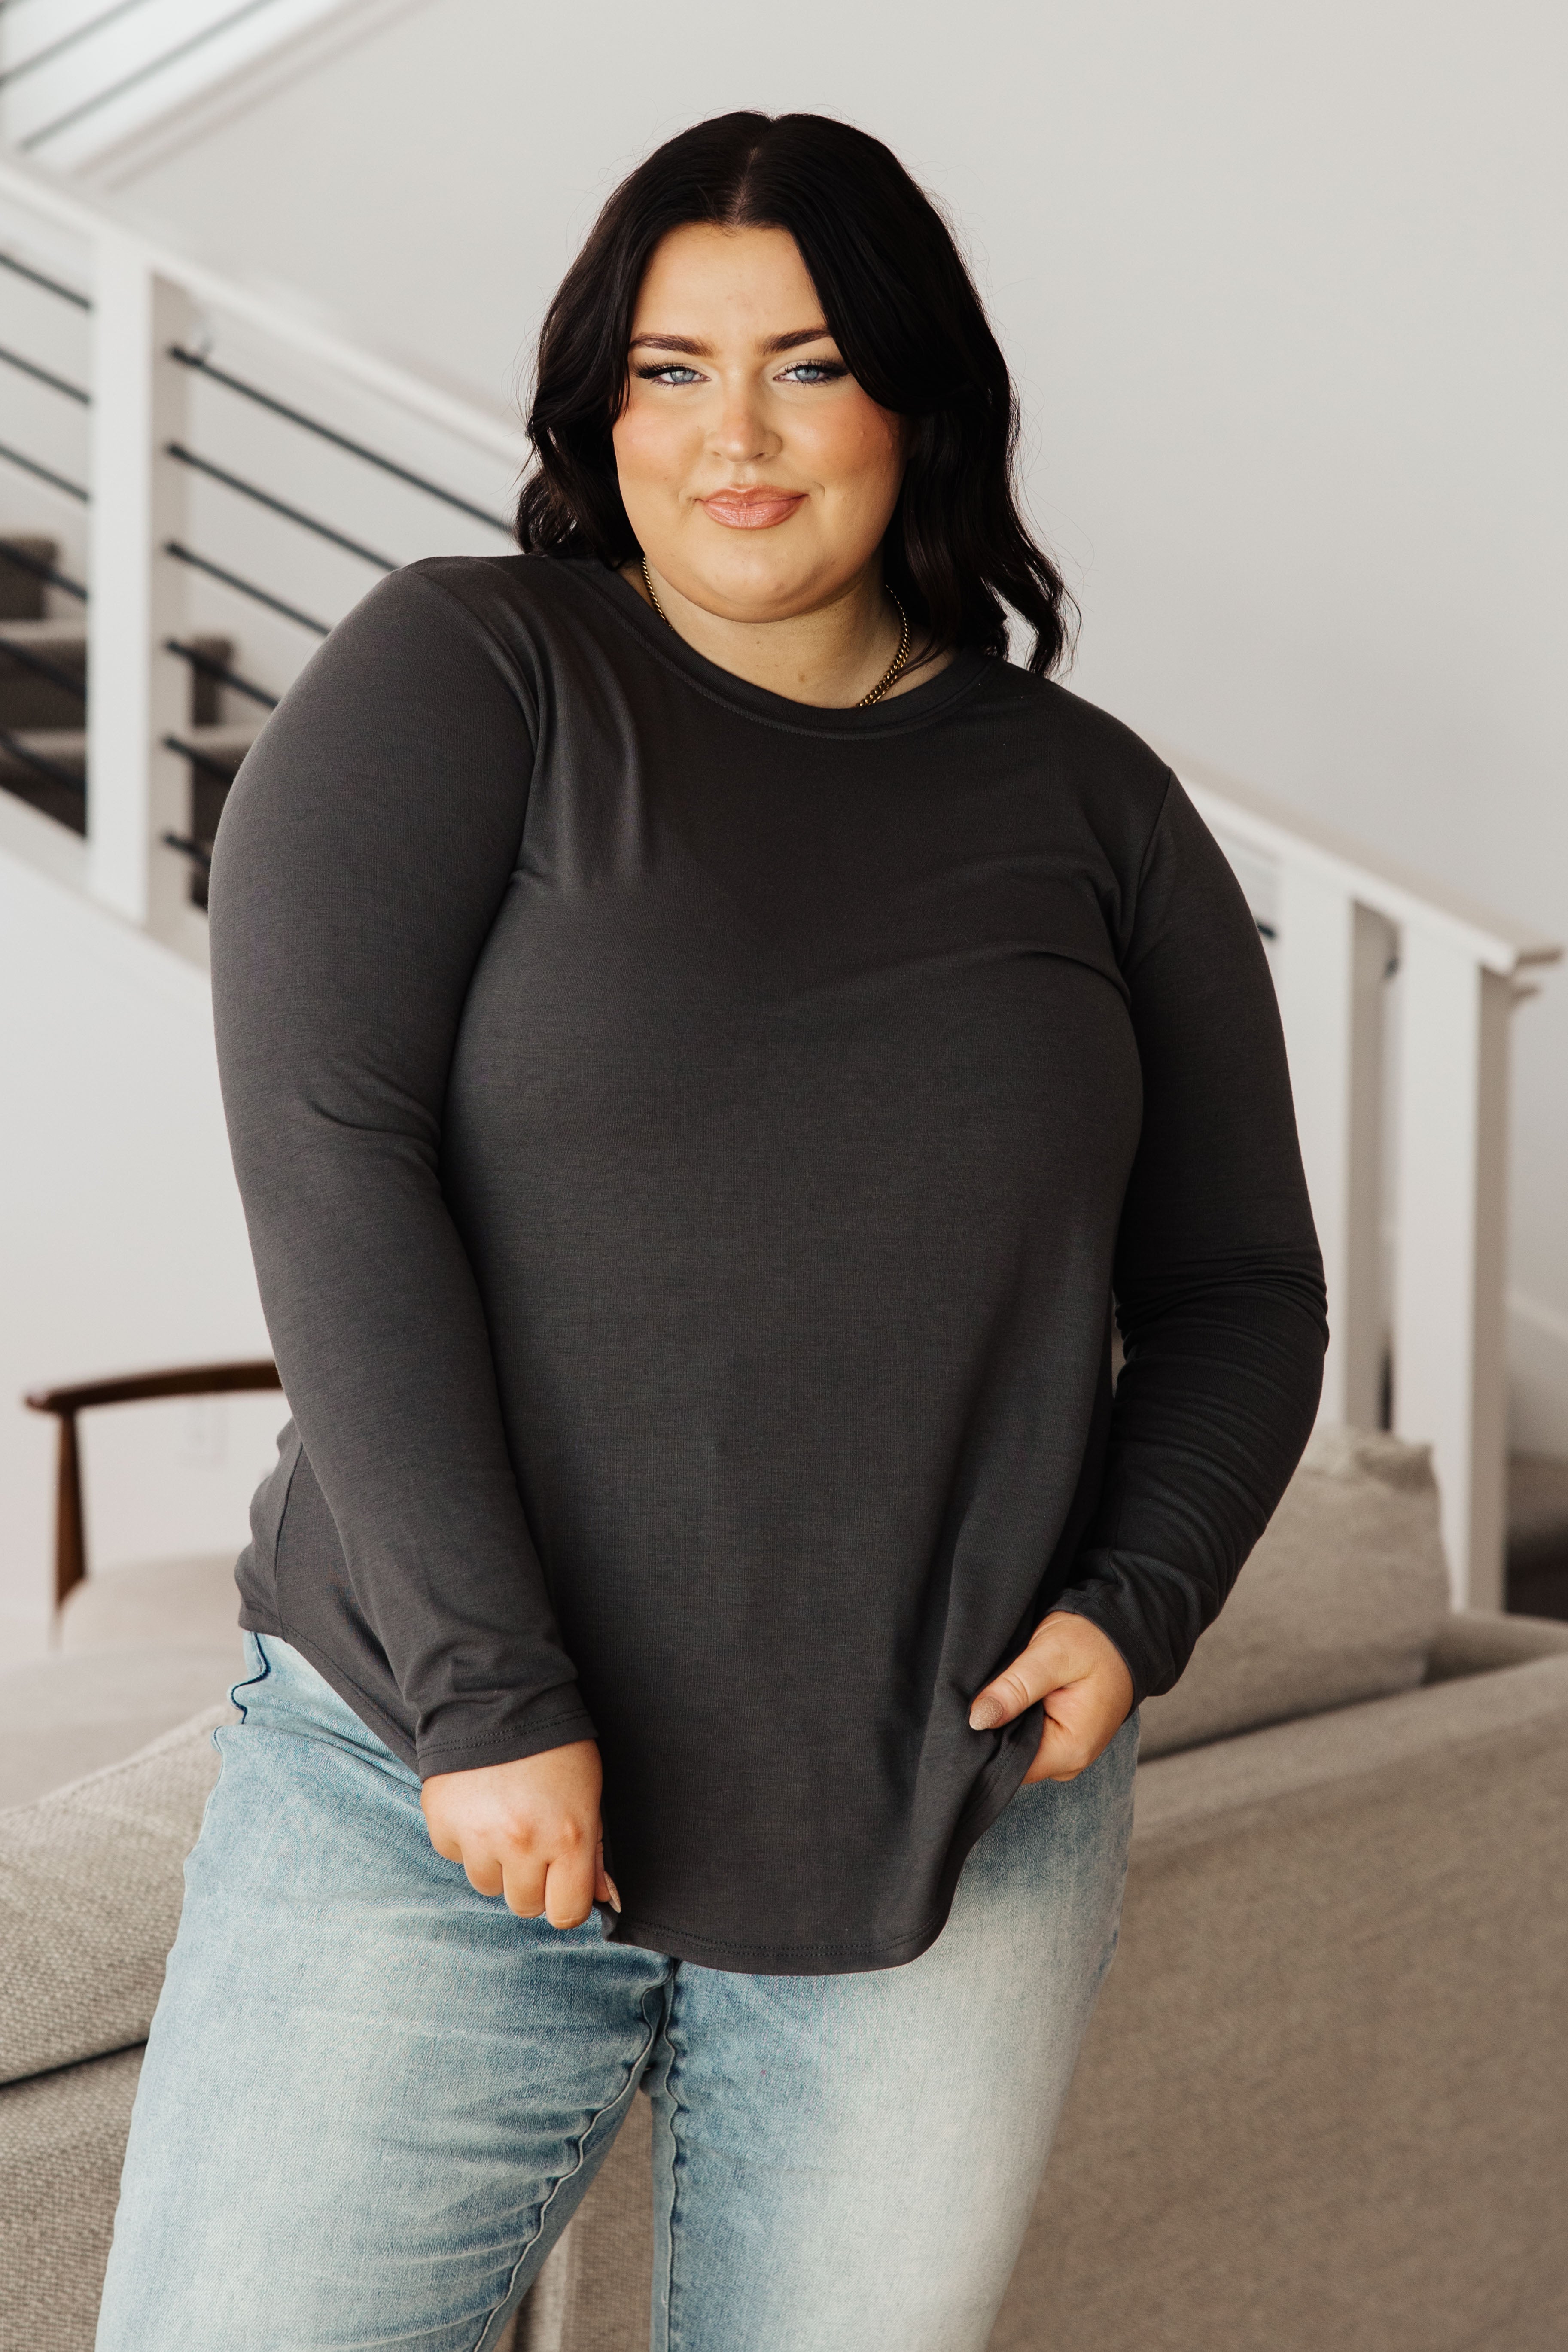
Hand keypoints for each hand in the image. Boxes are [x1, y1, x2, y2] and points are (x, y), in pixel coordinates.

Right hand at [420, 1740, 618, 1928]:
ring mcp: (478, 1836)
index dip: (566, 1901)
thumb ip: (593, 1850)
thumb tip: (601, 1896)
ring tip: (504, 1817)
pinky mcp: (443, 1825)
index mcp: (567, 1837)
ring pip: (487, 1885)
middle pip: (525, 1905)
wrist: (499, 1697)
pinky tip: (478, 1805)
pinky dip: (466, 1839)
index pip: (566, 1913)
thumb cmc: (555, 1746)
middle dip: (531, 1881)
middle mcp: (522, 1844)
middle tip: (533, 1840)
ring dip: (496, 1861)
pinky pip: (456, 1856)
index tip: (563, 1885)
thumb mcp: (589, 1793)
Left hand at [969, 1612, 1134, 1783]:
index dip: (985, 1742)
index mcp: (1072, 1749)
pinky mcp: (1061, 1740)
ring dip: (1005, 1722)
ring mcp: (1067, 1752)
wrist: (1120, 1635)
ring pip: (1017, 1748)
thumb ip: (1016, 1687)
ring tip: (1003, 1691)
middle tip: (986, 1693)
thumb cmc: (1093, 1642)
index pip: (1010, 1768)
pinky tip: (1014, 1697)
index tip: (973, 1711)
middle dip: (993, 1730)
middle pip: (1012, 1759)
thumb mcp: (1053, 1655)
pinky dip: (1016, 1719)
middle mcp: (1071, 1761)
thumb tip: (978, 1719)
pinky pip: (1027, 1738)